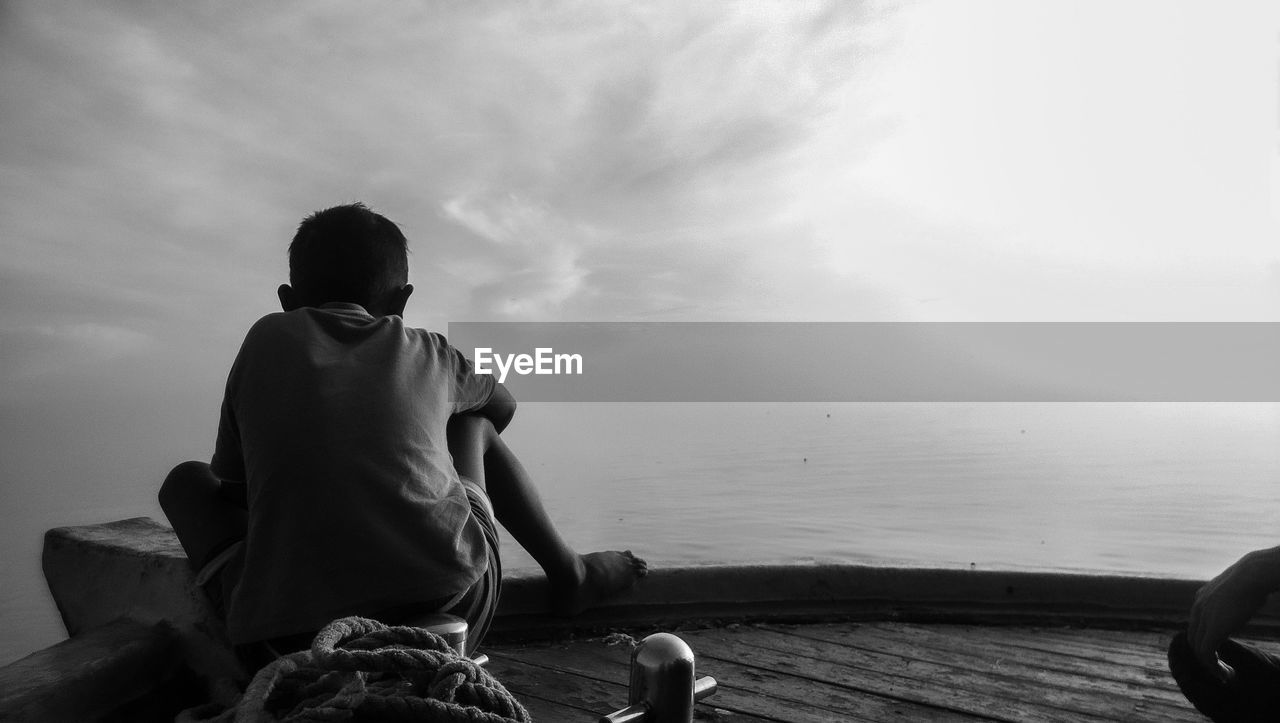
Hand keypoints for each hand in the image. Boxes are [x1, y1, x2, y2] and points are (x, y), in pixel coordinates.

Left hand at [1187, 551, 1274, 681]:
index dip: (1203, 641)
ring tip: (1225, 675)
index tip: (1217, 653)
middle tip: (1219, 668)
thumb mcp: (1237, 589)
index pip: (1195, 625)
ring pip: (1198, 649)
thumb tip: (1249, 597)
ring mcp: (1203, 618)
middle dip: (1204, 655)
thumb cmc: (1253, 579)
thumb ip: (1234, 598)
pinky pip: (1206, 653)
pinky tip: (1225, 674)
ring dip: (1210, 665)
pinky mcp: (1213, 629)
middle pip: (1193, 639)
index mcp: (1201, 599)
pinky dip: (1213, 667)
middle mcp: (1197, 608)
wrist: (1252, 574)